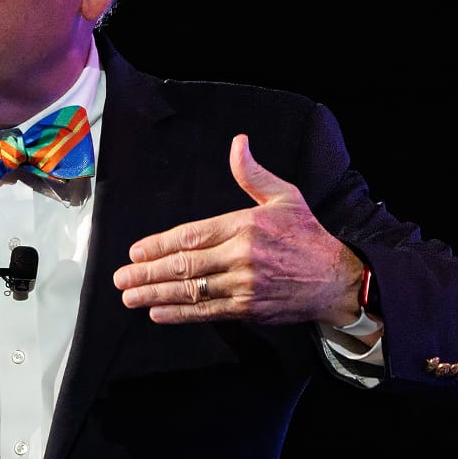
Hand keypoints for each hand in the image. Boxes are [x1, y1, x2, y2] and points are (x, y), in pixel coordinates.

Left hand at [112, 134, 365, 325]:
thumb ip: (252, 174)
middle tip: (121, 278)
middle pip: (183, 265)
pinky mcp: (248, 309)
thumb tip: (237, 144)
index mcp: (244, 225)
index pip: (191, 236)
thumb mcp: (284, 196)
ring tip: (130, 296)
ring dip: (155, 295)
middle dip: (147, 273)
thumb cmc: (306, 236)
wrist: (336, 279)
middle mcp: (241, 256)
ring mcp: (243, 285)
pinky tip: (158, 313)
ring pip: (190, 290)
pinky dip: (180, 314)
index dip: (158, 245)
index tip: (135, 252)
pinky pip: (206, 312)